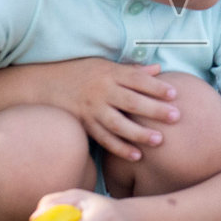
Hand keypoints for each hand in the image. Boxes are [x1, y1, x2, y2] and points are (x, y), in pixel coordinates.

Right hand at [58, 59, 178, 161]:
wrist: (45, 84)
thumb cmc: (81, 72)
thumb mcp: (105, 65)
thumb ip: (131, 70)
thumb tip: (157, 69)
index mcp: (110, 74)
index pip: (137, 80)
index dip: (156, 87)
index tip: (175, 94)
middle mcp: (102, 91)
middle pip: (131, 102)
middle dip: (154, 110)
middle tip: (176, 117)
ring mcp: (92, 110)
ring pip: (118, 124)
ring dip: (139, 133)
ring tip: (159, 140)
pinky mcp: (85, 125)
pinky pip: (103, 139)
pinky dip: (119, 148)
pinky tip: (136, 155)